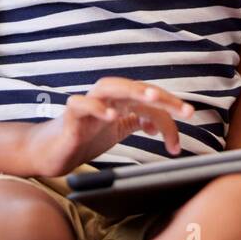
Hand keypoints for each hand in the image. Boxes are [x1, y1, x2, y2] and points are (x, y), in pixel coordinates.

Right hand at [22, 78, 194, 177]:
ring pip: (109, 87)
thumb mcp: (118, 130)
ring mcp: (86, 104)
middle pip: (135, 88)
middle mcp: (105, 98)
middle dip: (160, 96)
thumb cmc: (84, 136)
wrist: (51, 152)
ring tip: (152, 97)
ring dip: (131, 90)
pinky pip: (80, 104)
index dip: (170, 105)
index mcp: (119, 101)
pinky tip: (111, 116)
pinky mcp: (69, 117)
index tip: (189, 117)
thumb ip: (138, 121)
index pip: (149, 96)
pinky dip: (95, 107)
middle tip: (183, 109)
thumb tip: (160, 123)